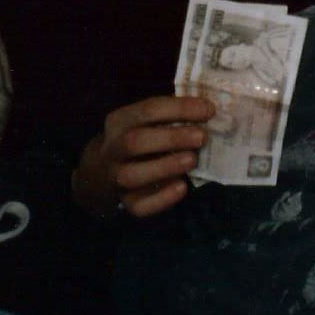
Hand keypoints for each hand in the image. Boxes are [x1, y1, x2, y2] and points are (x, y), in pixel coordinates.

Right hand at [72, 95, 214, 218]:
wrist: (105, 170)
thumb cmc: (140, 137)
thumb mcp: (147, 120)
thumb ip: (172, 115)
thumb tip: (209, 111)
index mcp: (120, 121)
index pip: (147, 110)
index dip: (180, 109)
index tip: (209, 110)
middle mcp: (113, 149)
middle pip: (134, 142)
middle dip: (171, 138)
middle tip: (202, 137)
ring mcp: (116, 177)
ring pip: (132, 175)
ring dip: (165, 166)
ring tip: (192, 160)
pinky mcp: (126, 202)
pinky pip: (140, 205)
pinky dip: (162, 198)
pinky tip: (182, 187)